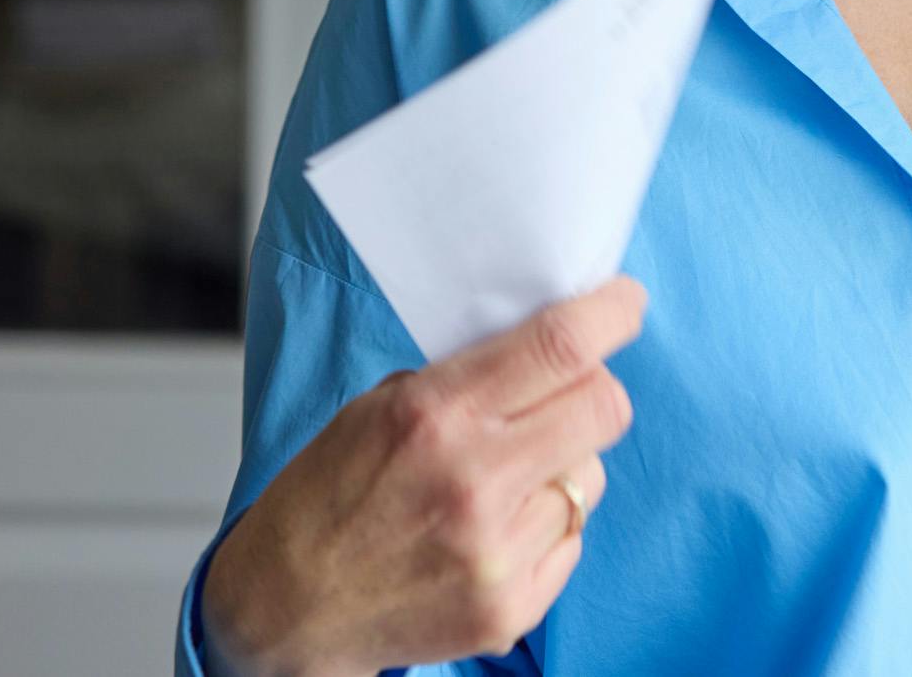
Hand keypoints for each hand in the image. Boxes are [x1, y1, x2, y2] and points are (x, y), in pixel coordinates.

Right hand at [202, 274, 648, 676]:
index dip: (611, 314)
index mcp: (436, 414)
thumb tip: (555, 345)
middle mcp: (475, 481)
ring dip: (563, 465)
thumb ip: (470, 376)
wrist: (286, 608)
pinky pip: (572, 538)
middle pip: (604, 406)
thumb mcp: (381, 405)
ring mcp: (498, 552)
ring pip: (592, 476)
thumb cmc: (328, 496)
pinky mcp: (512, 608)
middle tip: (569, 392)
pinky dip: (546, 526)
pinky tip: (494, 532)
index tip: (624, 303)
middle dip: (596, 388)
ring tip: (504, 480)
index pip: (562, 347)